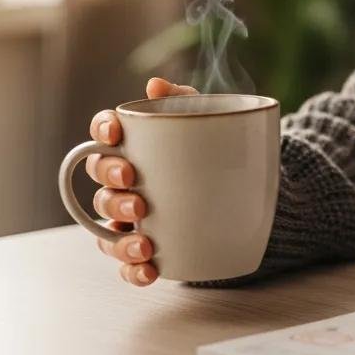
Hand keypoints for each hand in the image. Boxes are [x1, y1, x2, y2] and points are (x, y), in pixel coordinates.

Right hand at [87, 76, 198, 285]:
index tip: (115, 134)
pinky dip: (134, 270)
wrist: (255, 186)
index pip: (103, 135)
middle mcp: (126, 181)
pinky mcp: (150, 245)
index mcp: (135, 146)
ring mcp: (134, 217)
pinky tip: (150, 269)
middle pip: (100, 184)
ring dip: (119, 239)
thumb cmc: (217, 146)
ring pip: (106, 229)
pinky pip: (129, 264)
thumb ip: (184, 100)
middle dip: (112, 190)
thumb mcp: (208, 119)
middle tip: (138, 196)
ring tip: (144, 243)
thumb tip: (156, 84)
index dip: (101, 131)